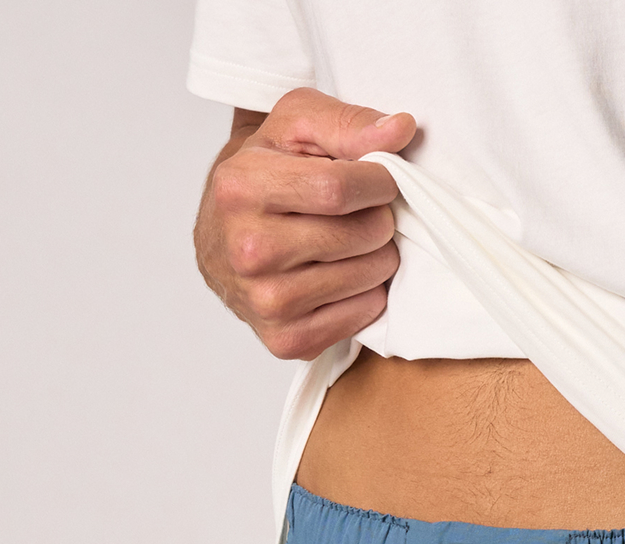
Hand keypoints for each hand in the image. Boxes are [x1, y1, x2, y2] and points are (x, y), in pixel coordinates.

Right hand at [195, 89, 416, 359]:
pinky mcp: (285, 340)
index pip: (337, 189)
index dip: (377, 182)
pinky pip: (360, 317)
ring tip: (357, 242)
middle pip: (356, 236)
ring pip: (365, 278)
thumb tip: (401, 129)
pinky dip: (367, 295)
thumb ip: (347, 123)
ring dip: (379, 257)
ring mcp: (264, 301)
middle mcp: (247, 250)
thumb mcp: (294, 126)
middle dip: (379, 219)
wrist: (224, 235)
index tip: (382, 179)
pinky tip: (346, 276)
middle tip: (368, 213)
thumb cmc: (267, 173)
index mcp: (241, 188)